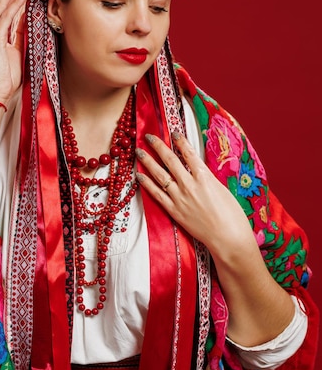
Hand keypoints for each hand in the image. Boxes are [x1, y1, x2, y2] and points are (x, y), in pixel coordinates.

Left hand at [136, 132, 253, 257]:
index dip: (179, 140)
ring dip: (147, 161)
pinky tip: (139, 176)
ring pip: (159, 175)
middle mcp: (189, 184)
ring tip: (138, 151)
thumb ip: (206, 177)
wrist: (228, 238)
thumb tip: (195, 168)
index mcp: (204, 176)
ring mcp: (179, 198)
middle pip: (170, 160)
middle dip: (158, 146)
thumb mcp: (221, 188)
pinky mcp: (174, 211)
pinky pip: (156, 194)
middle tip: (148, 136)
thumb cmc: (232, 214)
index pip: (188, 152)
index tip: (172, 132)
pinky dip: (147, 184)